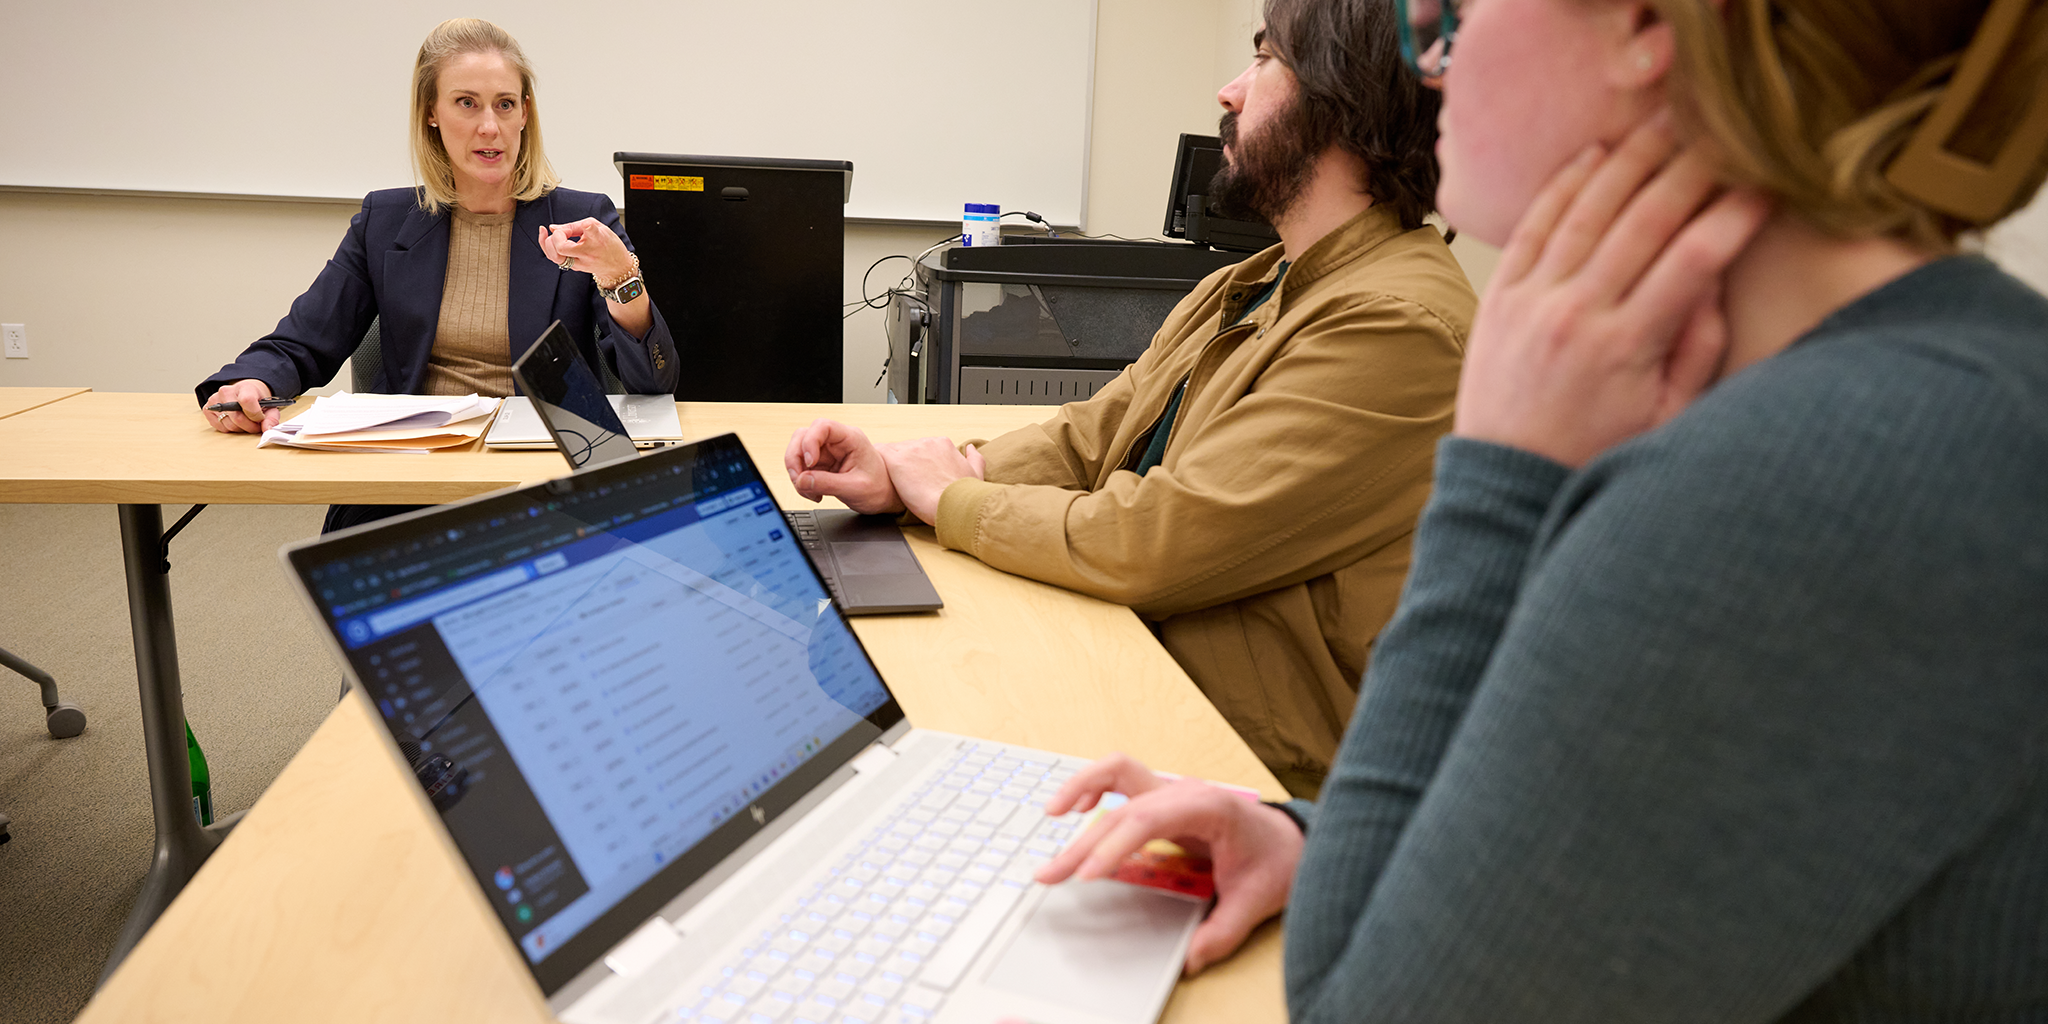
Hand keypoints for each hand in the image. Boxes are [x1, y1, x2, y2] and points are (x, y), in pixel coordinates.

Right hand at [200, 379, 276, 433]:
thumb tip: (267, 430)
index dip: (256, 415)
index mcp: (244, 387)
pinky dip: (231, 429)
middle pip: (237, 418)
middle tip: (256, 425)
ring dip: (241, 429)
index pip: (247, 401)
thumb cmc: (256, 399)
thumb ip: (271, 418)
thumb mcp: (269, 406)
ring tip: (247, 422)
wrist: (245, 392)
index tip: (261, 418)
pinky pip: (221, 427)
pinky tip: (236, 422)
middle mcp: (226, 392)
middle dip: (250, 427)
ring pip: (229, 425)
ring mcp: (214, 400)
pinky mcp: (207, 409)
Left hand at [537, 218, 634, 288]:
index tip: (587, 225)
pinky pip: (555, 259)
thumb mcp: (598, 228)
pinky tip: (547, 238)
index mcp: (598, 239)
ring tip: (549, 233)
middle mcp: (587, 253)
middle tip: (563, 231)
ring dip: (548, 243)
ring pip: (555, 256)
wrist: (617, 267)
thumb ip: (574, 226)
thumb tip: (553, 228)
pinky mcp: (575, 268)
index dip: (588, 227)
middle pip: (562, 247)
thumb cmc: (608, 245)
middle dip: (556, 236)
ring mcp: (580, 263)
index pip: (592, 232)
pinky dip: (547, 248)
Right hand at [785, 419, 905, 513]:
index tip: (810, 462)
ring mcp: (826, 452)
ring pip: (798, 451)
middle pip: (803, 436)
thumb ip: (828, 484)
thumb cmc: (879, 487)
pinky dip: (801, 481)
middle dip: (795, 458)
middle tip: (799, 478)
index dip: (810, 441)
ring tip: (809, 490)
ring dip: (796, 471)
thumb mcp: (855, 488)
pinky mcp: (821, 464)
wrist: (885, 496)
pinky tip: (813, 492)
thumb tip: (802, 480)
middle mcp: (836, 441)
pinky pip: (801, 467)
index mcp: (851, 438)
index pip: (822, 426)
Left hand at [877, 437, 984, 524]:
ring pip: (892, 452)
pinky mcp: (897, 461)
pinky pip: (880, 455)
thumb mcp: (976, 474)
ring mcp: (911, 450)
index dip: (917, 464)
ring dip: (890, 466)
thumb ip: (974, 458)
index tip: (916, 477)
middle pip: (906, 449)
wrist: (956, 507)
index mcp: (943, 444)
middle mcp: (927, 443)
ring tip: (889, 482)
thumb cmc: (965, 496)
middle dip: (904, 465)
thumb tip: (970, 448)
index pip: (922, 448)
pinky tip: (875, 474)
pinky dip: (877, 463)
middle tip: (904, 483)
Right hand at [1035, 754, 1302, 974]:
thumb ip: (1222, 931)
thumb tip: (1190, 958)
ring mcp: (1173, 790)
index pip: (1149, 820)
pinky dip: (1094, 785)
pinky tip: (1076, 807)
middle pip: (1122, 807)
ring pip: (1116, 775)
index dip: (1114, 845)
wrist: (1290, 840)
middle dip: (1083, 842)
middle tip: (1051, 873)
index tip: (1087, 874)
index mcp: (1209, 808)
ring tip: (1051, 814)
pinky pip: (1122, 778)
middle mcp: (1185, 792)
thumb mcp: (1254, 901)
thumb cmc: (1275, 861)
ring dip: (1080, 789)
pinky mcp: (1164, 798)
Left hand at [1453, 112, 1770, 467]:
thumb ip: (1698, 351)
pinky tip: (1596, 154)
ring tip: (1668, 122)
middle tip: (1726, 133)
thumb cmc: (1597, 454)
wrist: (1505, 482)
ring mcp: (1532, 300)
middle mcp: (1576, 315)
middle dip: (1691, 169)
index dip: (1735, 214)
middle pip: (1644, 219)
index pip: (1694, 259)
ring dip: (1631, 159)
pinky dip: (1563, 185)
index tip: (1769, 185)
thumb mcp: (1666, 419)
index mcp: (1627, 347)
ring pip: (1587, 210)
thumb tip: (1717, 280)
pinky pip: (1533, 225)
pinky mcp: (1500, 297)